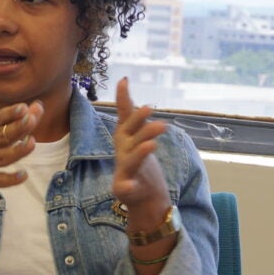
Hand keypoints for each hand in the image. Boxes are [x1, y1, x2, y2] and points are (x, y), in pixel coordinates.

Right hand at [0, 101, 43, 254]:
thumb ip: (7, 127)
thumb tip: (34, 108)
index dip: (9, 113)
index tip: (24, 107)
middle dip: (15, 127)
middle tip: (31, 119)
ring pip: (0, 157)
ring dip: (17, 150)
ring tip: (32, 143)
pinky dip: (10, 178)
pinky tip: (23, 175)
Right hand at [112, 77, 170, 221]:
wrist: (141, 194)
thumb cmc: (138, 160)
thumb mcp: (137, 133)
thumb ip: (131, 111)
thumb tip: (124, 80)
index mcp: (125, 136)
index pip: (125, 115)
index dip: (123, 99)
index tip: (125, 81)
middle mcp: (122, 149)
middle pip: (130, 134)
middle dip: (139, 123)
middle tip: (151, 110)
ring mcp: (123, 168)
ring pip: (132, 159)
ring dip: (140, 152)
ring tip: (151, 145)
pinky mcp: (124, 187)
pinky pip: (124, 185)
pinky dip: (127, 184)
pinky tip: (130, 184)